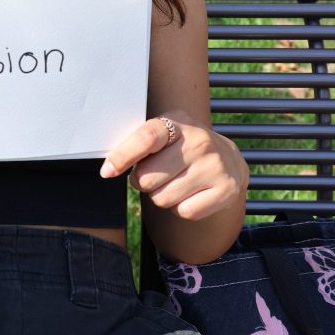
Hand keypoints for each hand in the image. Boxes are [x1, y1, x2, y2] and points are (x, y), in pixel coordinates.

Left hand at [100, 110, 247, 222]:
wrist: (228, 159)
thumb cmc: (181, 147)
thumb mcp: (163, 133)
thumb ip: (138, 143)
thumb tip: (109, 167)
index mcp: (178, 122)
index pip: (147, 138)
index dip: (123, 156)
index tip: (107, 172)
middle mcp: (200, 142)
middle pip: (148, 178)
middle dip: (143, 182)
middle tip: (155, 174)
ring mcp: (215, 166)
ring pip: (163, 198)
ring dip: (161, 196)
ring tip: (175, 182)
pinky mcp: (226, 190)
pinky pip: (184, 212)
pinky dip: (180, 208)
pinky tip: (191, 193)